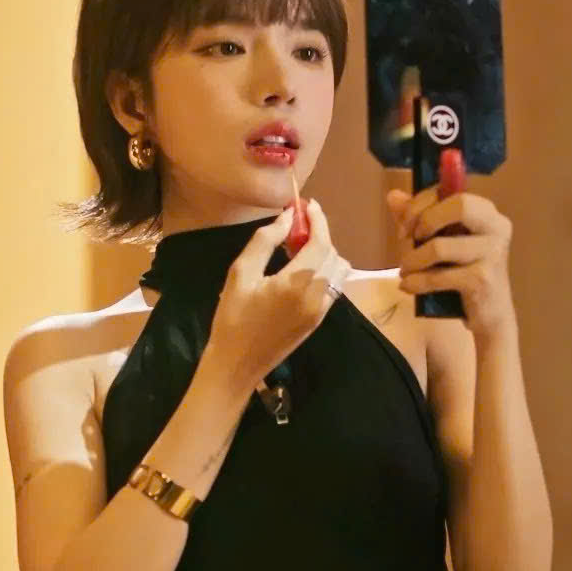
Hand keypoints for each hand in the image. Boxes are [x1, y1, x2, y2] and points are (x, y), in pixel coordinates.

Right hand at [206, 199, 350, 392]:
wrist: (237, 365)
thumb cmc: (232, 317)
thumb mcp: (241, 273)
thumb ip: (266, 241)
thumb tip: (288, 217)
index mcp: (298, 283)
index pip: (321, 242)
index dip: (318, 220)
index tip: (309, 205)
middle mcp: (317, 296)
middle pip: (333, 254)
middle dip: (320, 235)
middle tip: (296, 226)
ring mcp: (321, 311)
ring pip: (339, 271)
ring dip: (325, 253)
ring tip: (298, 248)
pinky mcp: (318, 320)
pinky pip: (333, 287)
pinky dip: (324, 271)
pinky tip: (300, 269)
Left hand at [386, 186, 515, 340]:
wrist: (490, 315)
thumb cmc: (464, 272)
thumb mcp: (442, 240)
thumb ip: (419, 217)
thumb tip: (393, 196)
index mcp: (487, 211)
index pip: (450, 192)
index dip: (420, 204)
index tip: (405, 226)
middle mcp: (497, 227)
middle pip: (460, 206)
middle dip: (424, 221)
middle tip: (408, 241)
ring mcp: (492, 254)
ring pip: (440, 247)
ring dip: (412, 260)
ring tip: (405, 270)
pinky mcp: (483, 281)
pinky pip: (438, 277)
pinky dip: (417, 282)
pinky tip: (407, 286)